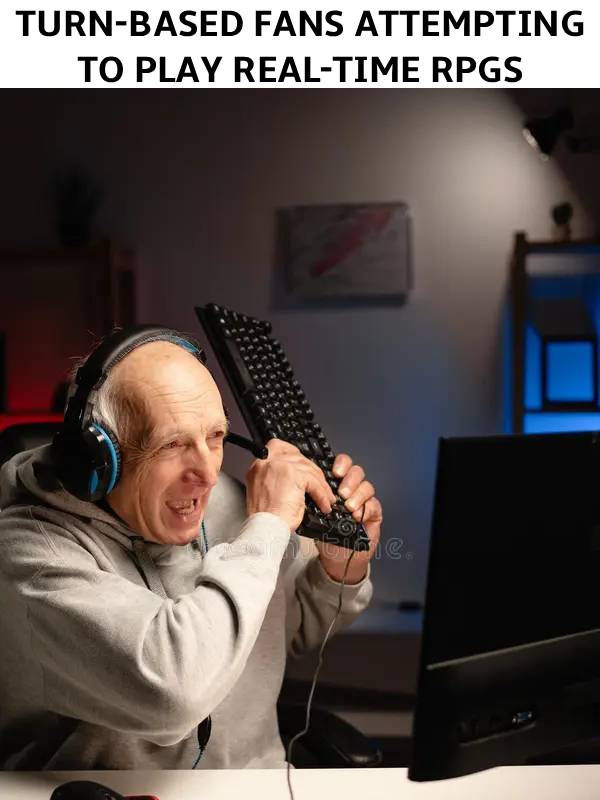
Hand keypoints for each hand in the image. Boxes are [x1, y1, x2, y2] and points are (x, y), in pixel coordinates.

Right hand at [246, 439, 335, 531]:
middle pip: (297, 456)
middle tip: (320, 485)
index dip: (294, 454)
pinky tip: (323, 504)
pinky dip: (322, 495)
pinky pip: (314, 482)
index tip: (303, 462)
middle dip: (312, 471)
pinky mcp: (293, 475)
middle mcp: (266, 462)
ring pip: (309, 469)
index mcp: (258, 466)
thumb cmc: (265, 519)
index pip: (277, 447)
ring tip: (325, 499)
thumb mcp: (265, 492)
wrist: (265, 529)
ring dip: (321, 486)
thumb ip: (275, 478)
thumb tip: (297, 478)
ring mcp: (280, 466)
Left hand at [315, 453, 381, 584]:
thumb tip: (303, 486)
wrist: (337, 556)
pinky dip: (365, 509)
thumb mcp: (315, 513)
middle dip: (349, 480)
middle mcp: (353, 489)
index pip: (342, 465)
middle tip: (341, 492)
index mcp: (338, 484)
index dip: (341, 464)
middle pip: (357, 472)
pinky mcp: (374, 514)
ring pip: (367, 487)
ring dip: (357, 495)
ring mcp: (364, 500)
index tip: (334, 472)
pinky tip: (356, 515)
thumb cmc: (326, 533)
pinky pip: (374, 505)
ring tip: (348, 506)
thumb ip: (313, 498)